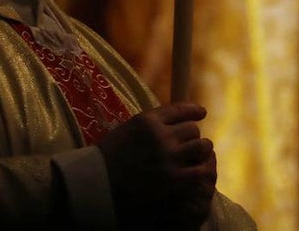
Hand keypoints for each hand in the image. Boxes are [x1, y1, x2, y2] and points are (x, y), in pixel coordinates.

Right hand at [98, 102, 217, 229]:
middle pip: (192, 129)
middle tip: (189, 145)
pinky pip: (200, 170)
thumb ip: (150, 124)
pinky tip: (198, 173)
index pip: (181, 110)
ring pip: (201, 146)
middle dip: (192, 136)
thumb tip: (174, 119)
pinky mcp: (175, 181)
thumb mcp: (127, 131)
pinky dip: (201, 170)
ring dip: (200, 151)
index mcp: (147, 121)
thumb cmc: (108, 160)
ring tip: (197, 158)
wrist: (97, 188)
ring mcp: (170, 158)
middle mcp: (161, 136)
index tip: (201, 113)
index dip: (194, 111)